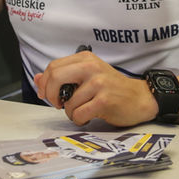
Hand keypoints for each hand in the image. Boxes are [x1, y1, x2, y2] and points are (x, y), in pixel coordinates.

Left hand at [33, 50, 158, 126]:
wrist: (140, 98)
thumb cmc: (112, 89)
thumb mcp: (87, 77)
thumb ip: (63, 77)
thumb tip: (38, 78)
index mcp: (85, 58)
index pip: (53, 67)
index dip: (45, 83)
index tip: (47, 94)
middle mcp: (91, 67)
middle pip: (55, 77)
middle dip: (51, 95)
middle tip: (58, 104)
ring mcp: (98, 83)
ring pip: (67, 102)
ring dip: (71, 112)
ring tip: (82, 111)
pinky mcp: (104, 100)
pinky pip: (78, 114)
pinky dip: (80, 119)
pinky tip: (89, 116)